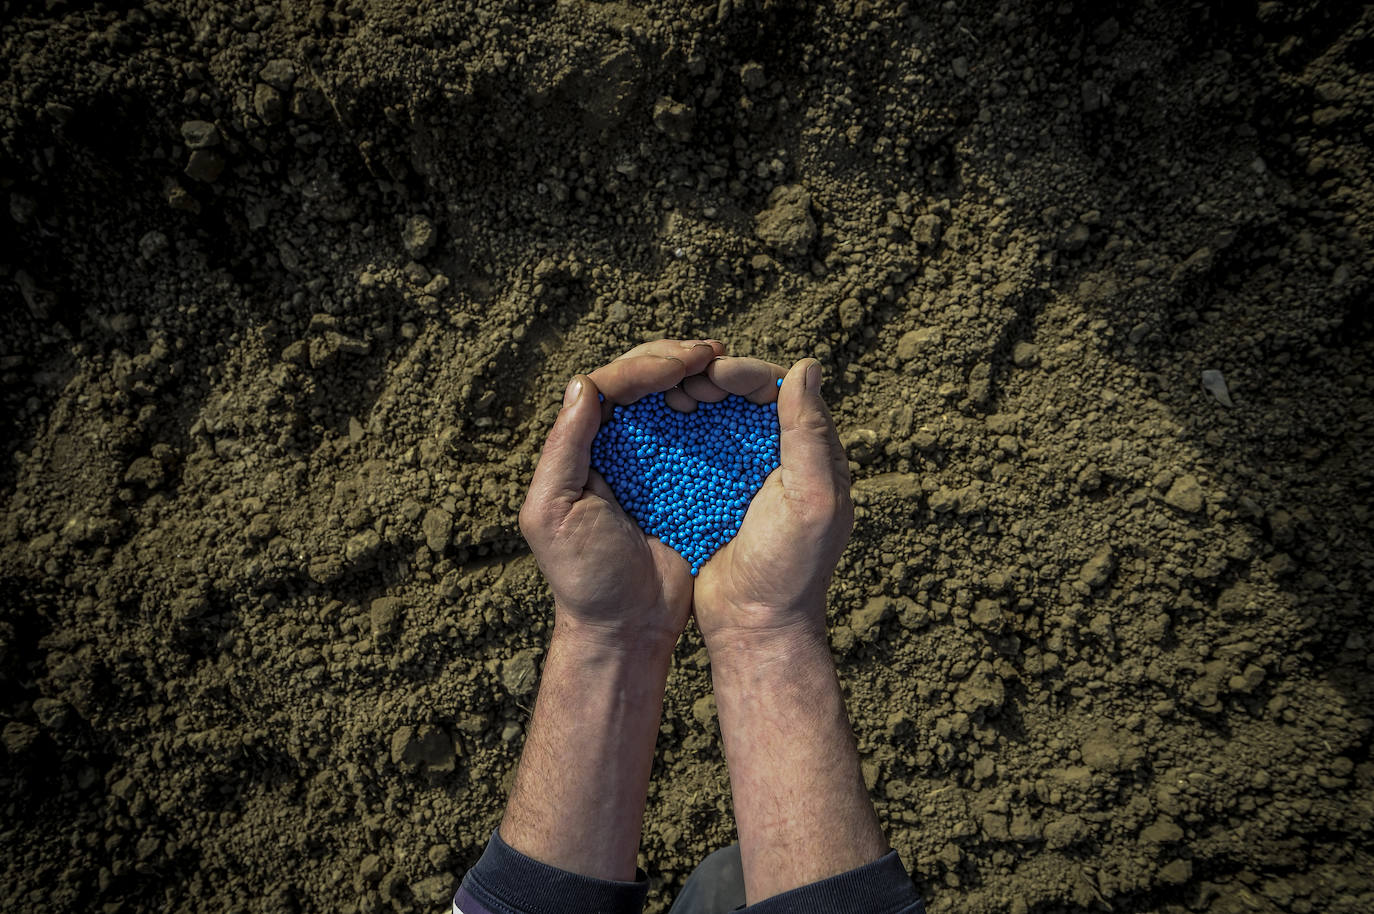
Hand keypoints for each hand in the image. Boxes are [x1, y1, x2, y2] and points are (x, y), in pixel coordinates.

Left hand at [518, 338, 725, 649]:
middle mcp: (617, 444)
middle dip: (675, 358)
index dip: (647, 365)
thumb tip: (585, 384)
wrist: (627, 627)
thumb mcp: (553, 511)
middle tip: (710, 353)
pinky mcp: (687, 482)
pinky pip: (703, 435)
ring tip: (723, 367)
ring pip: (674, 399)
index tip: (684, 362)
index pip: (612, 385)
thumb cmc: (583, 574)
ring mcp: (655, 461)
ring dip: (698, 376)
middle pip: (644, 380)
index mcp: (583, 445)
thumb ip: (564, 448)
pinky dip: (719, 413)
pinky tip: (737, 402)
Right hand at [693, 357, 852, 650]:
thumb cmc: (790, 569)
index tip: (711, 372)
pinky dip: (670, 432)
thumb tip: (807, 364)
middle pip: (741, 396)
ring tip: (666, 398)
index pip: (778, 390)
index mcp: (809, 453)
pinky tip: (650, 426)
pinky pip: (688, 449)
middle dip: (710, 379)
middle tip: (682, 381)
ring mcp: (739, 475)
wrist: (754, 627)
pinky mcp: (708, 493)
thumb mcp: (811, 499)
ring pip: (712, 417)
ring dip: (688, 400)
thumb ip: (810, 434)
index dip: (744, 373)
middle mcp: (777, 456)